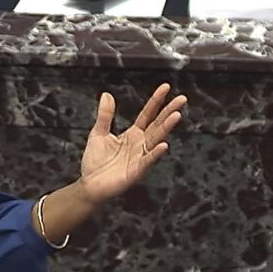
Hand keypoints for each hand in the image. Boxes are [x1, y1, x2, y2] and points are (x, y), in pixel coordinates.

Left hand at [77, 83, 186, 204]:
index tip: (166, 87)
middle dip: (169, 111)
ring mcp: (140, 157)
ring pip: (155, 140)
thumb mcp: (98, 133)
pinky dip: (155, 153)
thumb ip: (105, 116)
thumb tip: (106, 94)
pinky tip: (163, 145)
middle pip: (157, 124)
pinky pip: (147, 161)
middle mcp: (140, 144)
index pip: (148, 114)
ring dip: (166, 128)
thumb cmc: (95, 160)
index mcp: (133, 134)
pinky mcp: (136, 171)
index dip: (156, 101)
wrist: (89, 184)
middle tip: (182, 98)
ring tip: (176, 115)